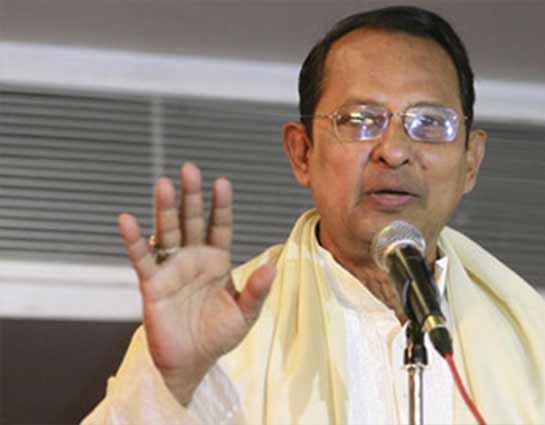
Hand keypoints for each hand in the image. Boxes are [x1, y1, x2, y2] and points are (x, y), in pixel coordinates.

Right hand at [118, 162, 274, 404]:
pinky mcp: (152, 283)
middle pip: (192, 220)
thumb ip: (257, 290)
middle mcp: (193, 258)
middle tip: (189, 168)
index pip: (220, 226)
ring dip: (165, 209)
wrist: (192, 362)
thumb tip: (272, 267)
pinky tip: (127, 220)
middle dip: (191, 195)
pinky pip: (142, 258)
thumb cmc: (219, 335)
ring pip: (167, 232)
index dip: (220, 206)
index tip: (222, 182)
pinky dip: (134, 240)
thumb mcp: (246, 314)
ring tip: (163, 184)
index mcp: (217, 260)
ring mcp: (171, 268)